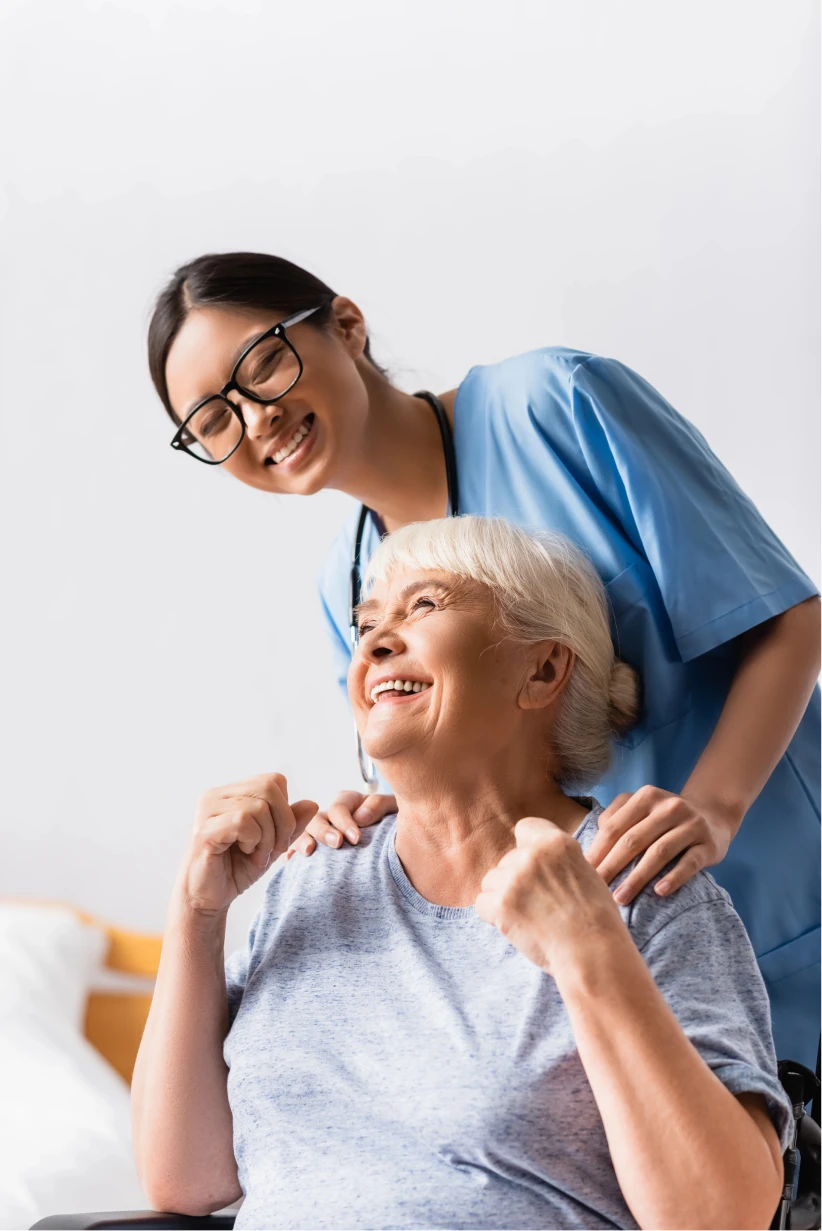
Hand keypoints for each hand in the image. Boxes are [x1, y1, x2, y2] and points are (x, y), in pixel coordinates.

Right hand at [178, 773, 316, 915]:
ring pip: (258, 806)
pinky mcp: (204, 830)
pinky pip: (243, 821)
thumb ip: (291, 825)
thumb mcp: (272, 845)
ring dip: (267, 837)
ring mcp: (207, 810)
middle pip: (269, 789)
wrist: (207, 898)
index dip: (285, 809)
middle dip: (282, 823)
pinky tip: (245, 853)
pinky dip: (254, 840)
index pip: (273, 781)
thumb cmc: (235, 870)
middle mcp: (216, 796)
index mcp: (231, 793)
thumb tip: (312, 803)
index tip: (279, 838)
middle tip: (272, 849)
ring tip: (256, 854)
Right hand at [286, 790, 396, 858]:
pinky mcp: (316, 851)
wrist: (399, 846)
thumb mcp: (392, 809)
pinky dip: (292, 852)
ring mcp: (321, 833)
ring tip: (309, 852)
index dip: (346, 822)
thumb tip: (361, 817)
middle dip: (325, 831)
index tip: (356, 839)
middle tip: (337, 844)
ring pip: (303, 832)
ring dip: (303, 840)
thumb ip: (379, 806)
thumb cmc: (395, 823)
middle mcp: (331, 816)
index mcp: (349, 803)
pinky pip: (297, 848)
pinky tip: (290, 860)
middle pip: (317, 819)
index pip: (340, 808)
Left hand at [475, 817, 622, 974]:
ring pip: (491, 881)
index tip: (535, 869)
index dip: (526, 849)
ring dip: (503, 898)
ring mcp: (514, 878)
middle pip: (506, 860)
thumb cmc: (595, 920)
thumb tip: (536, 859)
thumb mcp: (584, 872)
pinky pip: (482, 903)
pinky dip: (494, 918)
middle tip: (539, 905)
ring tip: (530, 918)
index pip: (524, 828)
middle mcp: (533, 855)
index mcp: (556, 842)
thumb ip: (556, 860)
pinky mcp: (501, 904)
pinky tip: (518, 927)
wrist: (593, 953)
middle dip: (515, 880)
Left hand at [586, 785, 738, 904]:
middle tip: (597, 889)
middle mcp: (669, 807)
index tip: (583, 872)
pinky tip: (659, 892)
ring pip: (659, 852)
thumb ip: (616, 818)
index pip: (615, 826)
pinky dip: (674, 878)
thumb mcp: (641, 808)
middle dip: (612, 866)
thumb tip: (593, 846)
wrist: (713, 816)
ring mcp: (691, 824)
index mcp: (646, 797)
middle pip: (633, 840)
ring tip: (621, 898)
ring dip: (637, 877)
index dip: (597, 850)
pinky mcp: (709, 844)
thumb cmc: (665, 819)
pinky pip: (689, 863)